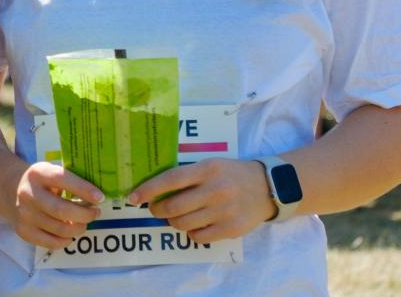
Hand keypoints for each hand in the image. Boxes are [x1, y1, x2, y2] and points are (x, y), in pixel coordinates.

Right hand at [5, 161, 102, 248]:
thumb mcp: (49, 171)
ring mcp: (24, 214)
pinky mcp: (23, 231)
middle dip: (85, 214)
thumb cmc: (39, 180)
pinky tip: (70, 234)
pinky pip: (50, 242)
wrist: (8, 188)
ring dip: (78, 228)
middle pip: (62, 210)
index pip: (63, 180)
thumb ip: (69, 179)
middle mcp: (29, 193)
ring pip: (59, 229)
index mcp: (38, 173)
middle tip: (95, 213)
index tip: (100, 197)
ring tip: (83, 223)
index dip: (84, 190)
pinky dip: (65, 240)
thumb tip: (97, 195)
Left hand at [128, 158, 275, 243]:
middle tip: (154, 209)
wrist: (267, 186)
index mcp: (207, 169)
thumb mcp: (211, 164)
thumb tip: (155, 188)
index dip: (148, 189)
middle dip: (157, 210)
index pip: (170, 180)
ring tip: (175, 216)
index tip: (133, 197)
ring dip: (173, 221)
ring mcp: (223, 211)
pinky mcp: (231, 228)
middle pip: (173, 207)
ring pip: (183, 224)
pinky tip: (194, 224)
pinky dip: (191, 232)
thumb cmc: (231, 173)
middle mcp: (214, 190)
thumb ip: (187, 174)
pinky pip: (198, 236)